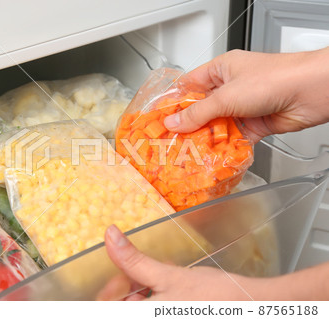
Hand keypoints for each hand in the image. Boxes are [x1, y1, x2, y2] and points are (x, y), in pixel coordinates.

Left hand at [104, 225, 328, 300]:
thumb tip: (110, 236)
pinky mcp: (173, 314)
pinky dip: (158, 297)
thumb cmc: (215, 297)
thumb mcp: (168, 275)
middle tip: (148, 274)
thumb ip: (133, 261)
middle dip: (130, 287)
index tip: (120, 277)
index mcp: (146, 316)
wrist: (252, 306)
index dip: (109, 292)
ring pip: (141, 304)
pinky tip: (173, 288)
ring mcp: (165, 316)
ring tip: (166, 276)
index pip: (106, 306)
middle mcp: (152, 318)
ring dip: (146, 289)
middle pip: (124, 305)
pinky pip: (157, 306)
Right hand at [164, 48, 328, 142]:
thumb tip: (173, 123)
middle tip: (171, 140)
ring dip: (205, 139)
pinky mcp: (253, 124)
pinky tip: (211, 156)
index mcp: (221, 70)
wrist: (311, 92)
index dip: (174, 102)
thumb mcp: (226, 96)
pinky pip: (232, 138)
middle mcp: (231, 88)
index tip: (160, 118)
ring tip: (187, 152)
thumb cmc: (273, 79)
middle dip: (188, 125)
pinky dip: (223, 148)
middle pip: (202, 109)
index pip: (190, 86)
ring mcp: (242, 107)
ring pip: (216, 125)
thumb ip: (197, 113)